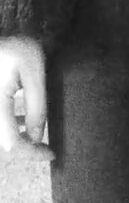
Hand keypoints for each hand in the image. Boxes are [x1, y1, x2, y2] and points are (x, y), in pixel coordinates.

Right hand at [0, 36, 54, 160]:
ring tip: (38, 133)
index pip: (12, 143)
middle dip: (27, 147)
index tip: (51, 153)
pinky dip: (12, 127)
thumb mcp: (34, 71)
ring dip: (19, 138)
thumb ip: (37, 104)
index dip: (32, 153)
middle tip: (47, 148)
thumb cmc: (15, 49)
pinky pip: (0, 124)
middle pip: (6, 142)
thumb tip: (38, 136)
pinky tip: (23, 119)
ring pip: (3, 134)